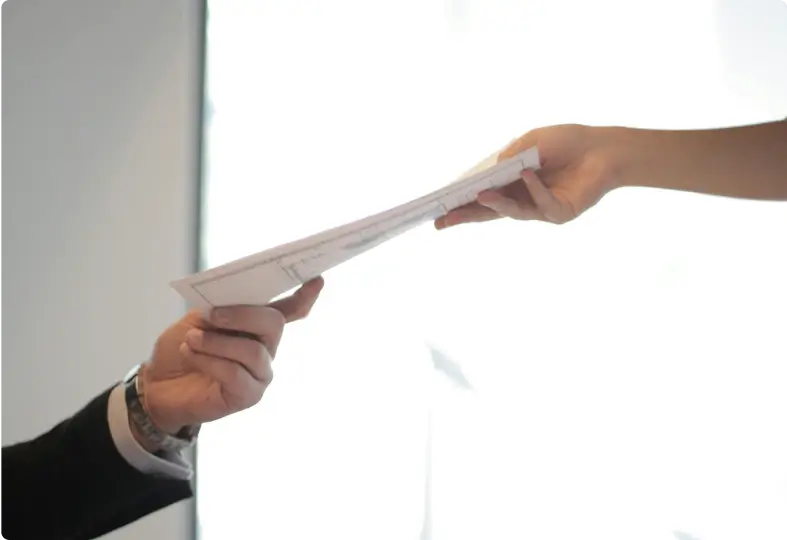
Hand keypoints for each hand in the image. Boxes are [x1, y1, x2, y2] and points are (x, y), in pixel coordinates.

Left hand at [136, 277, 324, 437]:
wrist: (158, 383)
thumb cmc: (182, 347)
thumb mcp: (199, 317)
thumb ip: (222, 306)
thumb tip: (237, 296)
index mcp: (258, 325)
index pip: (290, 310)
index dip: (305, 297)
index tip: (316, 280)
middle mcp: (266, 348)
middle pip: (274, 324)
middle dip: (243, 315)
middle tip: (212, 316)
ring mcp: (260, 373)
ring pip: (253, 351)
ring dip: (217, 342)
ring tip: (192, 340)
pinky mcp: (248, 395)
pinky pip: (236, 374)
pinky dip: (209, 361)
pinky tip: (191, 354)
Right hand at [434, 124, 621, 228]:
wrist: (605, 148)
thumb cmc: (568, 142)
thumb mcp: (531, 142)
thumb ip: (509, 157)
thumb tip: (488, 174)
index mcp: (512, 184)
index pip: (482, 197)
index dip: (461, 203)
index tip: (438, 210)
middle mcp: (523, 199)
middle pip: (489, 212)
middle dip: (466, 216)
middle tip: (442, 221)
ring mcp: (541, 209)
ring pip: (513, 211)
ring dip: (496, 203)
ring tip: (480, 195)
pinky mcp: (560, 213)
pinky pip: (542, 203)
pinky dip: (534, 188)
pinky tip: (527, 175)